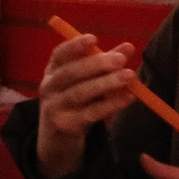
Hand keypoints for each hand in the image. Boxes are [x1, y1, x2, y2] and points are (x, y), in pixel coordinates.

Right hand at [34, 31, 141, 178]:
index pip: (59, 54)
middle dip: (96, 64)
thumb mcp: (84, 82)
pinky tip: (127, 97)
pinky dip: (110, 105)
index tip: (93, 38)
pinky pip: (90, 113)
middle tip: (121, 59)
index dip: (74, 46)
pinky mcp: (66, 125)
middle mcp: (49, 87)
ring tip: (129, 76)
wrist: (56, 140)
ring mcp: (55, 107)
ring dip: (106, 83)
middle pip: (70, 73)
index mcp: (52, 71)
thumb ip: (104, 63)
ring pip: (80, 93)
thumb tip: (128, 47)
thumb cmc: (73, 102)